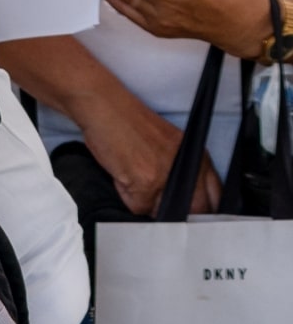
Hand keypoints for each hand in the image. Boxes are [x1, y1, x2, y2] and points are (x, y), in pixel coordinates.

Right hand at [79, 84, 219, 215]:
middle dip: (179, 214)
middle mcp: (186, 166)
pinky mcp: (145, 184)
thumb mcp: (170, 142)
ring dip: (148, 204)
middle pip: (195, 209)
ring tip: (135, 181)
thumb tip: (183, 196)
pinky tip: (122, 177)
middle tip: (159, 203)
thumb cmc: (131, 123)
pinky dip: (127, 196)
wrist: (107, 110)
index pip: (216, 194)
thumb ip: (181, 167)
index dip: (207, 209)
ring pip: (162, 211)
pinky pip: (138, 207)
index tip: (195, 213)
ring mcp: (166, 176)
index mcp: (197, 155)